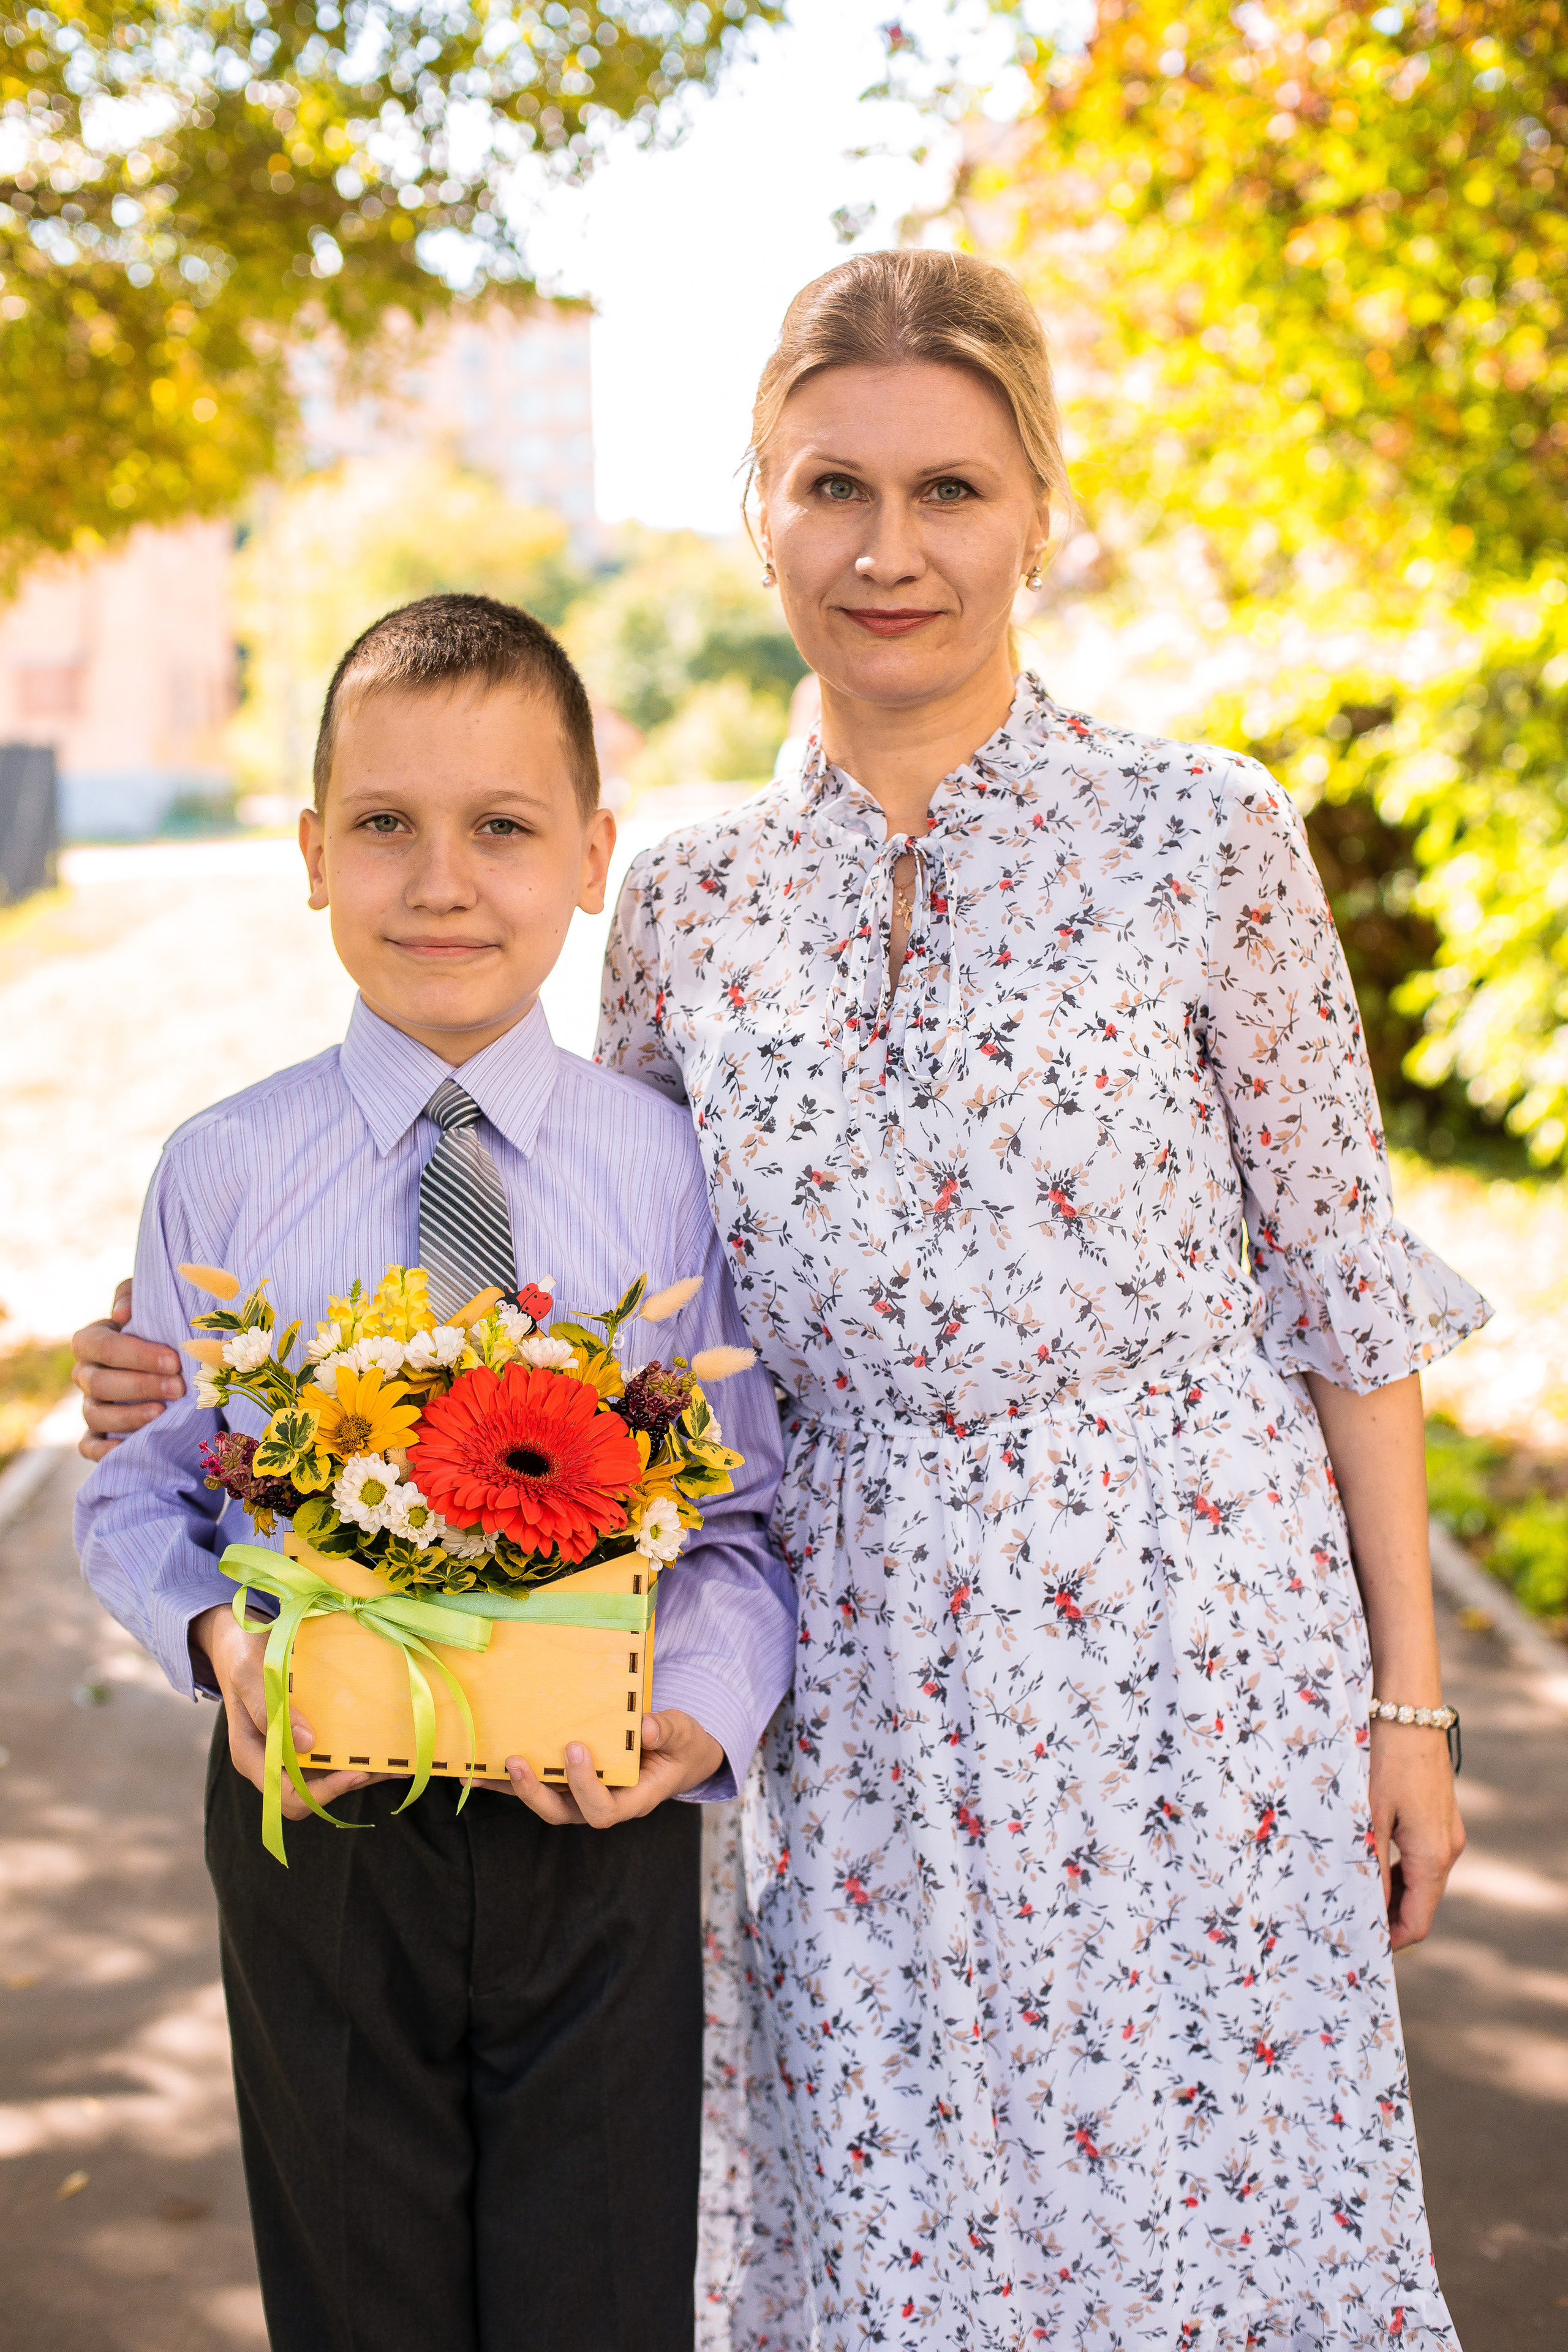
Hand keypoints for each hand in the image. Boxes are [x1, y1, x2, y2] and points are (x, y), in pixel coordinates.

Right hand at [73, 1277, 185, 1461]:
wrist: (168, 1359)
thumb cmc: (157, 1326)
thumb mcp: (147, 1302)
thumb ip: (132, 1295)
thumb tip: (122, 1312)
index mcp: (92, 1341)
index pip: (103, 1347)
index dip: (137, 1355)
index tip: (174, 1360)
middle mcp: (85, 1374)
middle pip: (99, 1383)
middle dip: (141, 1385)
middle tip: (178, 1387)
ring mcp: (90, 1405)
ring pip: (96, 1415)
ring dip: (129, 1416)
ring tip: (163, 1413)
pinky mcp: (97, 1434)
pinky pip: (90, 1447)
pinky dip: (105, 1451)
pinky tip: (131, 1447)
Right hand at [192, 1604, 385, 1819]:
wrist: (240, 1638)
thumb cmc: (241, 1654)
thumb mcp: (248, 1673)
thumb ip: (269, 1709)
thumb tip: (307, 1743)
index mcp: (251, 1755)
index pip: (287, 1795)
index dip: (322, 1793)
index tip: (354, 1772)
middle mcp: (270, 1760)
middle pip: (311, 1792)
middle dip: (349, 1783)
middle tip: (386, 1765)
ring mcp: (288, 1749)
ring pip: (326, 1775)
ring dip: (359, 1770)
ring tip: (396, 1757)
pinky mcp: (303, 1734)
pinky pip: (330, 1752)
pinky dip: (355, 1751)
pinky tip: (384, 1741)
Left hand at [498, 1711, 724, 1827]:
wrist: (675, 1755)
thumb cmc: (679, 1746)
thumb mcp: (683, 1735)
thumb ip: (668, 1731)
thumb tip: (646, 1729)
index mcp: (633, 1799)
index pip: (603, 1809)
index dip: (585, 1786)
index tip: (576, 1749)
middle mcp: (601, 1804)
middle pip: (562, 1813)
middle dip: (536, 1792)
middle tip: (518, 1760)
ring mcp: (581, 1796)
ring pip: (543, 1802)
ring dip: (512, 1788)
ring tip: (481, 1768)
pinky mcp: (567, 1783)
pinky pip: (537, 1785)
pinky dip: (507, 1780)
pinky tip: (478, 1768)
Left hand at [1369, 1719, 1465, 1950]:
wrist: (1410, 1712)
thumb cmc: (1386, 1760)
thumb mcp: (1370, 1813)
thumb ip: (1370, 1862)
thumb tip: (1366, 1904)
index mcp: (1432, 1856)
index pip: (1418, 1921)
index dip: (1392, 1940)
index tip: (1361, 1944)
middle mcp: (1447, 1849)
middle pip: (1422, 1905)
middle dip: (1390, 1919)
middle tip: (1350, 1923)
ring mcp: (1447, 1833)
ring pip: (1422, 1882)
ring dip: (1394, 1895)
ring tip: (1355, 1896)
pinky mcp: (1440, 1818)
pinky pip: (1422, 1859)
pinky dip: (1401, 1871)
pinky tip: (1372, 1865)